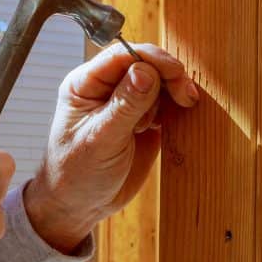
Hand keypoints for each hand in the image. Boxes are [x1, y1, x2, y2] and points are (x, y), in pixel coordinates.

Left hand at [24, 43, 198, 252]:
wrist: (79, 206)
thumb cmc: (76, 175)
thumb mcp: (101, 140)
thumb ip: (125, 106)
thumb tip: (146, 72)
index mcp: (84, 84)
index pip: (122, 55)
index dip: (152, 59)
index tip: (175, 74)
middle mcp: (105, 87)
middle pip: (145, 63)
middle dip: (167, 76)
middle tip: (185, 97)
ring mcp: (124, 102)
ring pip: (158, 81)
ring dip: (172, 94)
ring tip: (168, 119)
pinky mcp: (142, 119)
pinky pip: (164, 102)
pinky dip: (175, 108)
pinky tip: (173, 122)